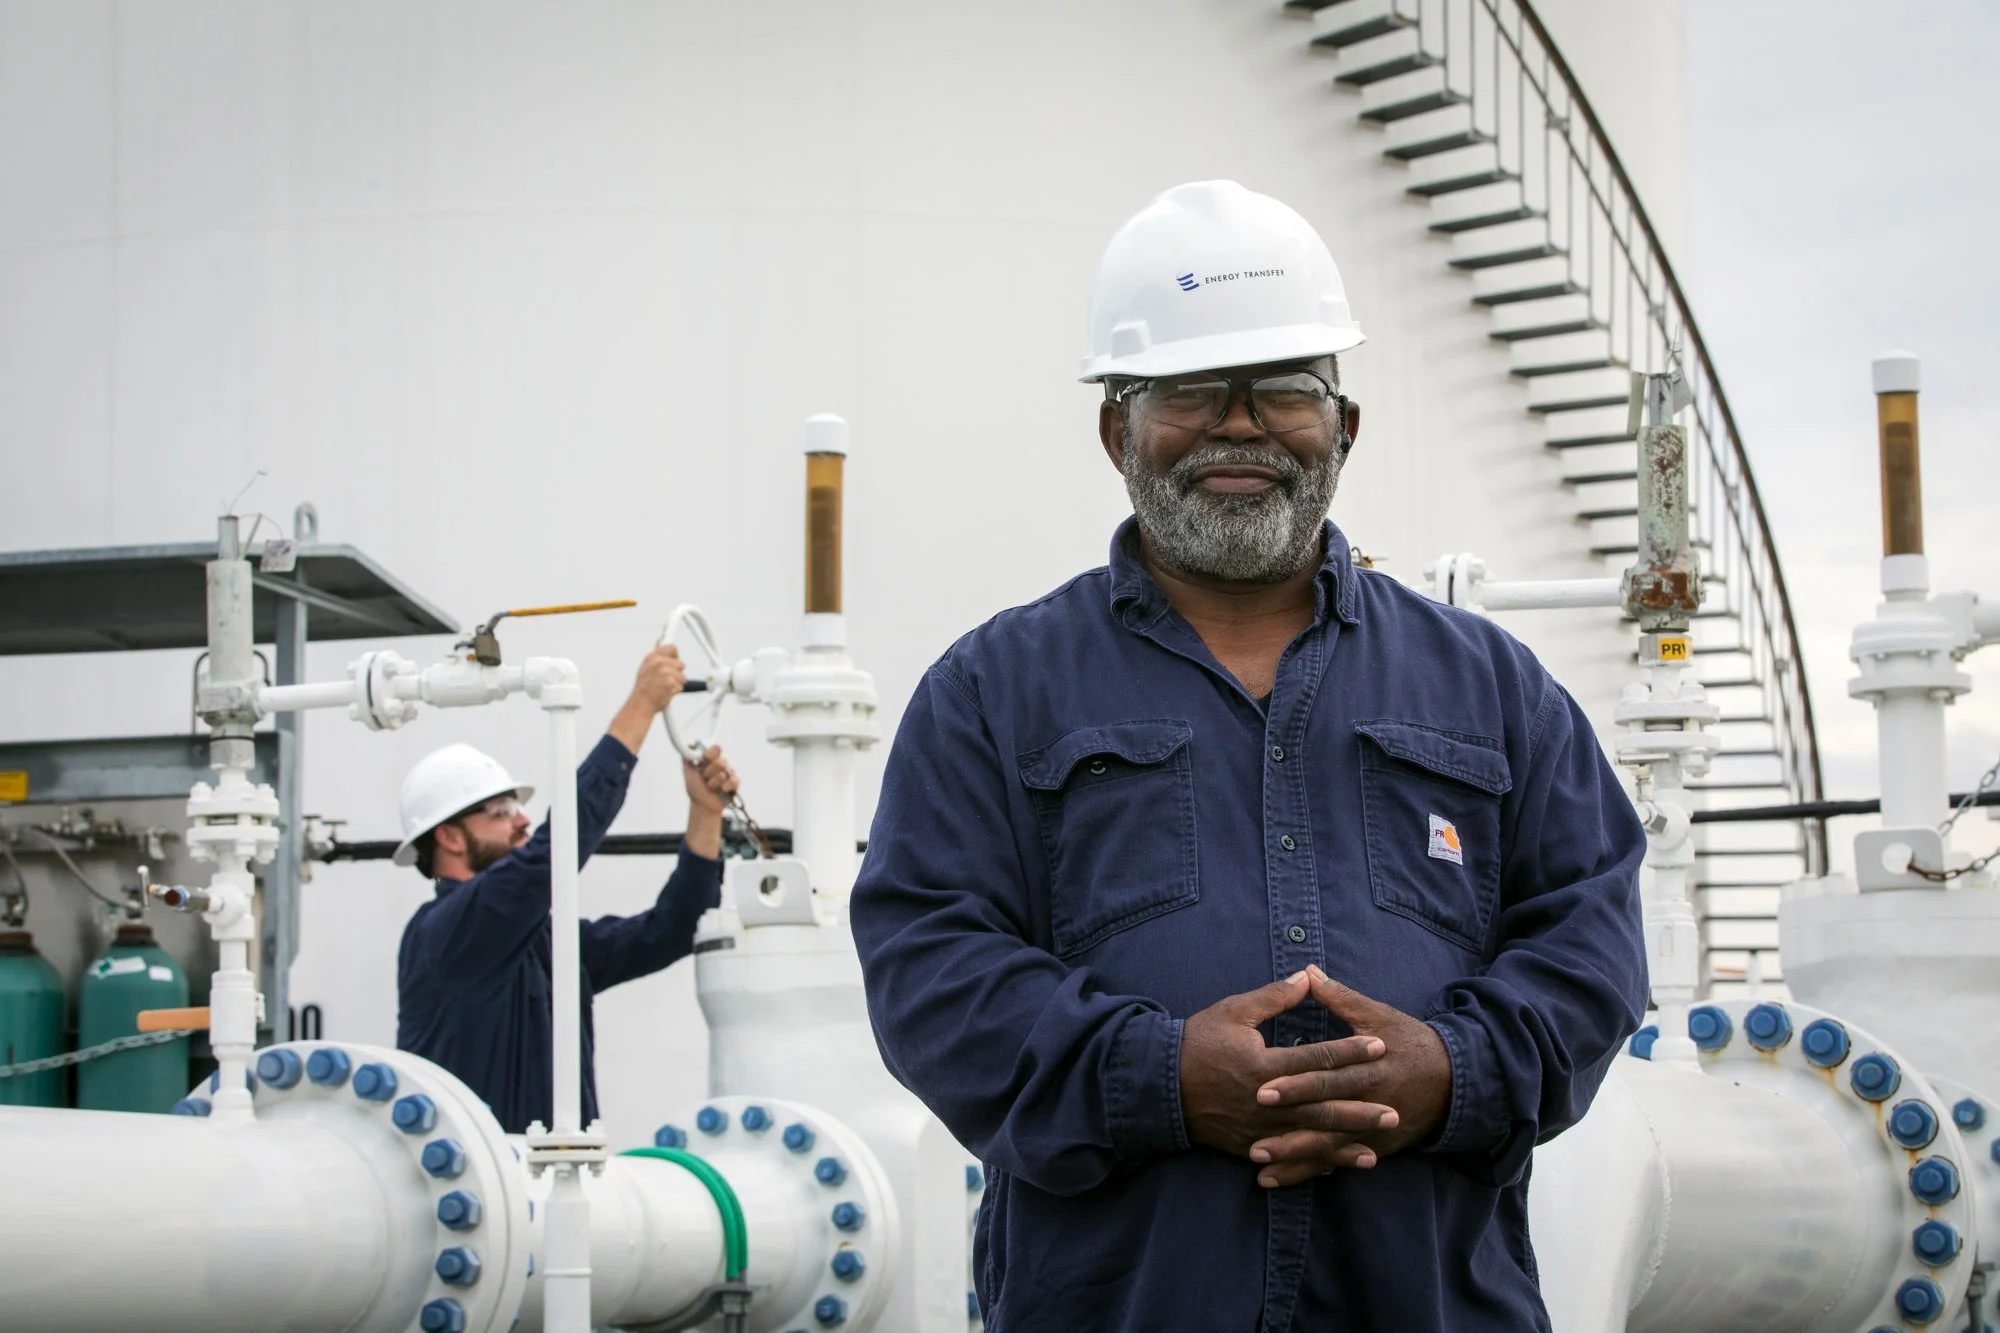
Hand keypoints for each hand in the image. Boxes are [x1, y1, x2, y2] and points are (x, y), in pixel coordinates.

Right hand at [629, 645, 687, 713]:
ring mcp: (666, 673)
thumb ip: (657, 658)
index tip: (674, 660)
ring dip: (676, 683)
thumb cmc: (643, 689)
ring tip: (664, 687)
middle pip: (681, 664)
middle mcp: (659, 663)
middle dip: (677, 672)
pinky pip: (681, 686)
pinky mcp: (672, 683)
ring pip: (682, 676)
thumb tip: (663, 646)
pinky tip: (666, 692)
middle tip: (666, 680)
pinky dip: (676, 691)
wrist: (641, 704)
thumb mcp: (646, 669)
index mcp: (652, 657)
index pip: (672, 648)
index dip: (674, 656)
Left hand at [684, 745, 738, 815]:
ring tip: (710, 787)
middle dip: (709, 772)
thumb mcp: (688, 773)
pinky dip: (725, 788)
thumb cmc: (696, 789)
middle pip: (721, 761)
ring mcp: (729, 773)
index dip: (711, 753)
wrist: (703, 805)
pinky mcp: (735, 783)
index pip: (715, 749)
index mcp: (710, 759)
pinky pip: (733, 781)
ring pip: (724, 773)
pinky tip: (721, 791)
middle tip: (704, 778)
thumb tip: (688, 746)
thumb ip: (687, 758)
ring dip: (714, 782)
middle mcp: (720, 764)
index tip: (705, 759)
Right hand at [1179, 973, 1397, 1181]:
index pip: (1318, 1058)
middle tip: (1393, 1114)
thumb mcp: (1232, 1011)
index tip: (1380, 1046)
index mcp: (1264, 1064)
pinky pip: (1287, 1156)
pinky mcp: (1248, 1145)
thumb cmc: (1197, 1042)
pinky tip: (1335, 1167)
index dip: (1351, 1051)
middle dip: (1359, 1112)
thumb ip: (1273, 997)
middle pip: (1321, 1107)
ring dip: (1342, 1146)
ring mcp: (1257, 1128)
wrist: (1158, 1085)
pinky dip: (1312, 1163)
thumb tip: (1307, 978)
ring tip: (1375, 1152)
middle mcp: (1266, 1101)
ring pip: (1309, 1139)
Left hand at [1246, 966, 1453, 1186]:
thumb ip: (1340, 998)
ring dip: (1294, 1158)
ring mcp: (1371, 1130)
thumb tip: (1307, 972)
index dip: (1295, 1085)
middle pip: (1323, 1118)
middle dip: (1289, 1129)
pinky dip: (1311, 1171)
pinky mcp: (1374, 1147)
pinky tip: (1280, 1179)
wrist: (1456, 1081)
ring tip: (1260, 1166)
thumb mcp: (1379, 1016)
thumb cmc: (1412, 1043)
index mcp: (1367, 1068)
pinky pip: (1338, 1162)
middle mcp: (1368, 1103)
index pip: (1326, 1077)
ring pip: (1328, 1148)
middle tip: (1253, 1137)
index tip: (1263, 1089)